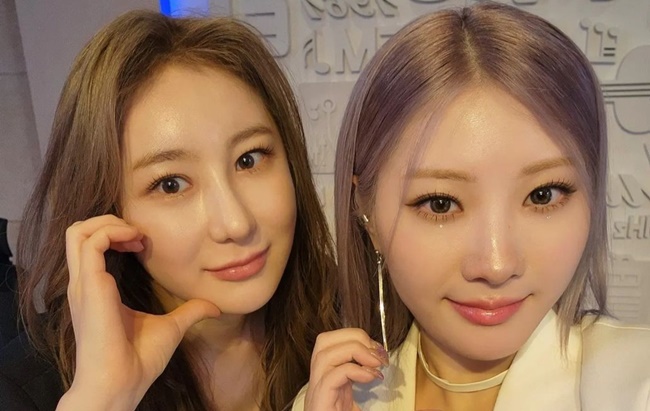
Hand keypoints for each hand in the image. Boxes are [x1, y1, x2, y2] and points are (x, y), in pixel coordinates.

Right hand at [57, 215, 220, 410]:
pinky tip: (138, 243)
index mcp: (96, 290)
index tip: (144, 244)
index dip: (117, 234)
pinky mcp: (89, 286)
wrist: (120, 385)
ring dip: (110, 223)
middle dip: (109, 221)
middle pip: (79, 231)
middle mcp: (85, 284)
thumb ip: (189, 312)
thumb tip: (214, 307)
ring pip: (79, 231)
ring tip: (136, 236)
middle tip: (138, 235)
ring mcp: (84, 284)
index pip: (91, 246)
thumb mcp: (170, 328)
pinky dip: (114, 232)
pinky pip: (91, 242)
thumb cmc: (138, 362)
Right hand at [304, 328, 387, 410]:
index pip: (329, 342)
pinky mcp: (320, 401)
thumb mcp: (354, 398)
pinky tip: (370, 376)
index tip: (377, 349)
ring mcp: (316, 391)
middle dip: (353, 336)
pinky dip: (354, 370)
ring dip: (355, 350)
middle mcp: (316, 381)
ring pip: (324, 354)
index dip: (354, 336)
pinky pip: (331, 376)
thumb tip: (379, 361)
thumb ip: (360, 379)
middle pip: (323, 341)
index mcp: (324, 377)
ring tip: (376, 363)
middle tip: (377, 352)